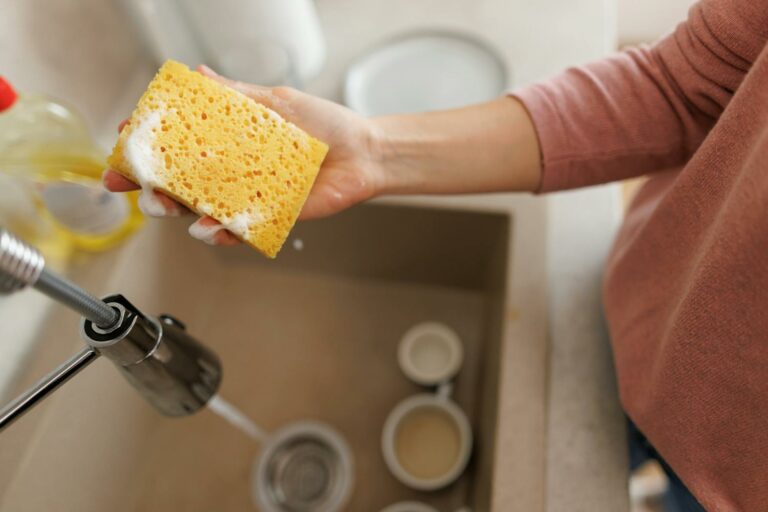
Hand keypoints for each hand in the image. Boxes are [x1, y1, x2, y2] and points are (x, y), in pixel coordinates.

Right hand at [104, 65, 384, 244]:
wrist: (363, 154)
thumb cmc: (325, 125)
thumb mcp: (276, 101)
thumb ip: (237, 95)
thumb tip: (200, 76)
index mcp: (228, 141)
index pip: (177, 143)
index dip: (147, 143)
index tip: (123, 139)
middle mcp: (230, 171)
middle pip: (176, 181)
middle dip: (147, 183)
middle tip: (133, 182)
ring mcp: (244, 196)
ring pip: (197, 210)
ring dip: (176, 210)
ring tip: (168, 205)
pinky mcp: (264, 218)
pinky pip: (233, 230)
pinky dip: (217, 232)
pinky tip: (209, 227)